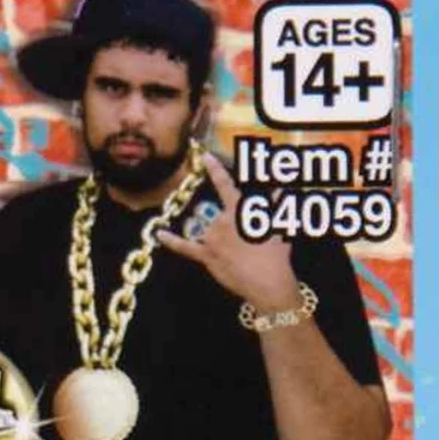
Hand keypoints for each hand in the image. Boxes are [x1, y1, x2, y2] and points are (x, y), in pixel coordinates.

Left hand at [157, 153, 298, 311]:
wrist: (267, 282)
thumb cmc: (275, 253)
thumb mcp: (277, 224)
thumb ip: (273, 204)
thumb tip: (279, 190)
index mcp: (238, 209)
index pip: (224, 184)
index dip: (214, 169)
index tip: (205, 157)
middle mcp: (221, 220)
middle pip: (217, 214)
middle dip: (231, 225)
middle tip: (247, 243)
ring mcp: (211, 239)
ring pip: (207, 229)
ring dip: (218, 235)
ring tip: (237, 251)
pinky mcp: (206, 257)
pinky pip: (185, 247)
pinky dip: (171, 241)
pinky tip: (159, 234)